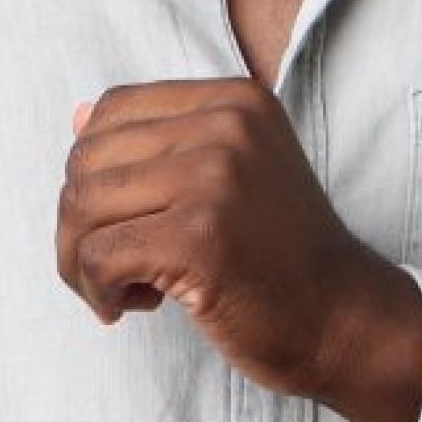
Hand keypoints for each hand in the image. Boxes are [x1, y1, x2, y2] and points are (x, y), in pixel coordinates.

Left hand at [57, 78, 421, 421]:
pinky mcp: (198, 238)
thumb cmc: (279, 258)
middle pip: (87, 159)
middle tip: (114, 269)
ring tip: (123, 290)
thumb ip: (159, 144)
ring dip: (81, 262)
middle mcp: (226, 126)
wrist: (345, 321)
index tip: (125, 220)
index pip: (112, 110)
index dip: (96, 172)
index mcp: (234, 100)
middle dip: (79, 224)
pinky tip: (133, 306)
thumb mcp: (231, 176)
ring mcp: (214, 179)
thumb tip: (76, 117)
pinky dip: (97, 290)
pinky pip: (97, 256)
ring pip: (80, 207)